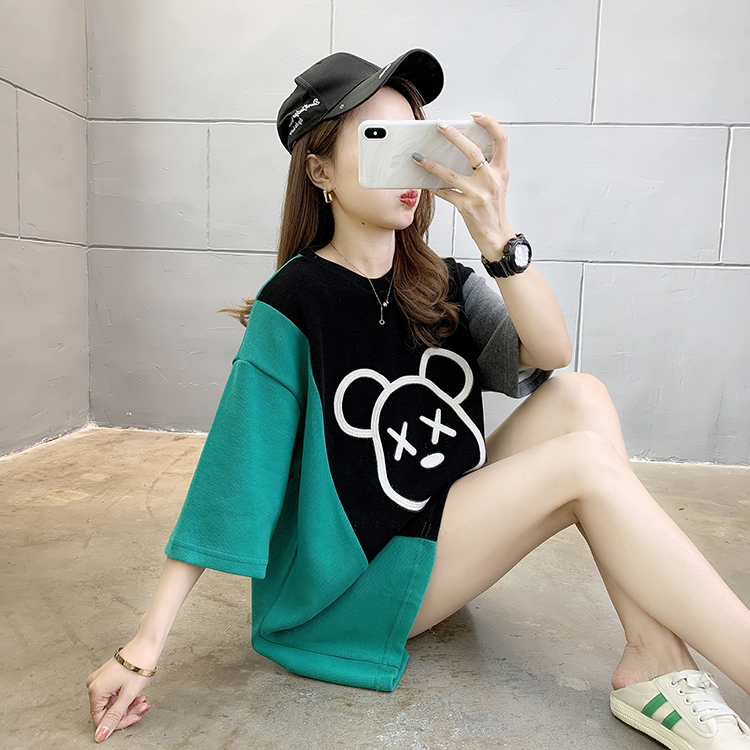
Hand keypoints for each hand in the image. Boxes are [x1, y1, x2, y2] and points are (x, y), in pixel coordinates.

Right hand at [86, 644, 154, 742]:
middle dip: (127, 712)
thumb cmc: (138, 663)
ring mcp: (101, 679)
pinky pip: (115, 693)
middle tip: (142, 708)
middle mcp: (95, 684)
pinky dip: (127, 696)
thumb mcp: (127, 695)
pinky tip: (139, 695)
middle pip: (108, 710)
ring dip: (129, 705)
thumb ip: (114, 717)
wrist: (147, 643)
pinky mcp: (109, 676)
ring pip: (114, 702)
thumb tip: (100, 735)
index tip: (134, 718)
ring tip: (143, 700)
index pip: (101, 719)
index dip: (119, 722)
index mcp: (95, 690)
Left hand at [413, 114, 514, 259]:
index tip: (475, 116)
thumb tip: (463, 149)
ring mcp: (479, 194)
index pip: (501, 139)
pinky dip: (434, 187)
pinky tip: (425, 181)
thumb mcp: (498, 184)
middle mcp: (492, 180)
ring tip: (419, 156)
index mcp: (502, 170)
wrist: (497, 236)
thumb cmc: (494, 209)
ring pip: (452, 174)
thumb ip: (487, 166)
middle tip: (440, 126)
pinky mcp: (467, 207)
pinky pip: (446, 193)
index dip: (489, 124)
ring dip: (432, 164)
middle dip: (454, 136)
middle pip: (473, 152)